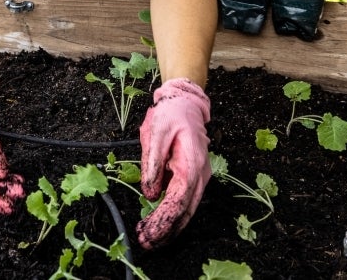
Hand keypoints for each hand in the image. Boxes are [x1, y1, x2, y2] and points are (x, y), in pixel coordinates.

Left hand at [137, 77, 211, 248]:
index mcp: (191, 163)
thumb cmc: (171, 114)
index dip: (164, 218)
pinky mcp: (192, 178)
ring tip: (150, 240)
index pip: (179, 199)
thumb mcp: (155, 132)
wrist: (185, 103)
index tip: (150, 231)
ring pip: (187, 210)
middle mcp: (199, 174)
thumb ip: (152, 162)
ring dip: (170, 227)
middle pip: (185, 210)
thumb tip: (150, 193)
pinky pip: (184, 202)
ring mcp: (198, 178)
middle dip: (167, 230)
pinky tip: (158, 225)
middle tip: (147, 242)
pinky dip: (172, 216)